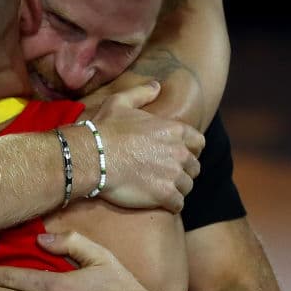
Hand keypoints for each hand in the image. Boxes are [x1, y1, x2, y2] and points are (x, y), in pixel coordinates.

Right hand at [85, 82, 203, 212]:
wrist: (91, 157)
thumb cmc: (104, 129)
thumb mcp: (120, 103)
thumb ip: (142, 93)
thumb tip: (156, 86)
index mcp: (174, 130)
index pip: (199, 142)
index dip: (190, 149)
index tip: (176, 155)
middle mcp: (179, 152)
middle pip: (194, 166)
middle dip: (183, 171)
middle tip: (166, 174)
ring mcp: (173, 175)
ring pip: (187, 186)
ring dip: (176, 189)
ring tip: (161, 189)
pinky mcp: (164, 195)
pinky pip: (178, 204)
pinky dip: (170, 205)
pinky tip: (159, 202)